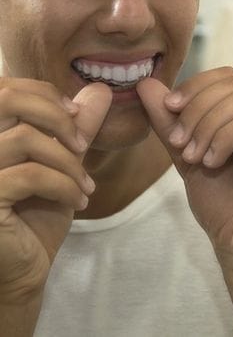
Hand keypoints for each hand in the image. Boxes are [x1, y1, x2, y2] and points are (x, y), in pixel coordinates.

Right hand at [0, 80, 111, 302]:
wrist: (24, 268)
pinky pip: (29, 175)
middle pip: (5, 98)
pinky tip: (78, 201)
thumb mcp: (61, 163)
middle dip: (55, 116)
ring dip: (68, 161)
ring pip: (25, 139)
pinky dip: (63, 184)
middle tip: (81, 144)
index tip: (75, 116)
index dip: (44, 93)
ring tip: (86, 186)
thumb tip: (100, 89)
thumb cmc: (37, 214)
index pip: (5, 88)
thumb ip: (75, 126)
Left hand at [137, 68, 232, 271]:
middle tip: (180, 144)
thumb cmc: (222, 205)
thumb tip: (147, 84)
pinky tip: (214, 162)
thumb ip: (170, 122)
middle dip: (197, 110)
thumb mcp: (187, 155)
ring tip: (194, 158)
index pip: (225, 77)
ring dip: (209, 127)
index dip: (194, 86)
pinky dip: (227, 137)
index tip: (168, 109)